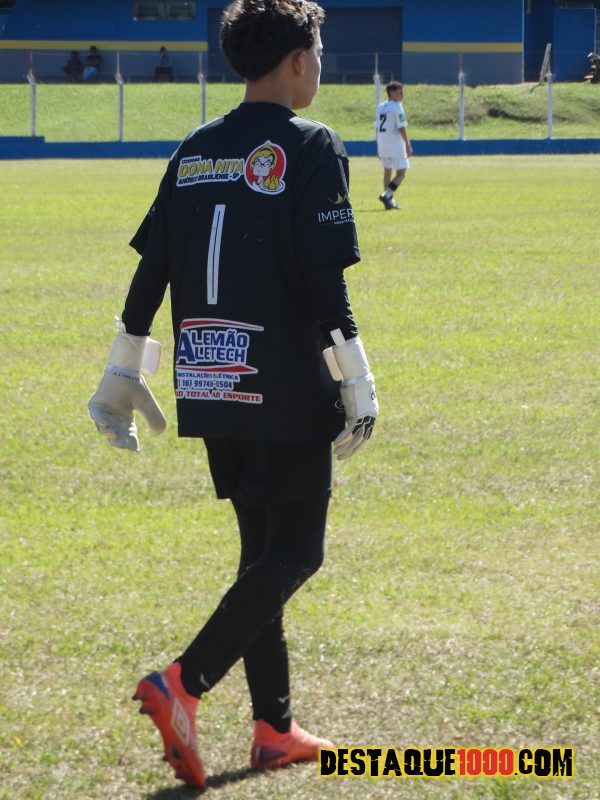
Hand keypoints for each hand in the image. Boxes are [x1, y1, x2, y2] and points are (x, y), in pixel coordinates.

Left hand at [88, 325, 165, 450]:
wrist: (126, 369)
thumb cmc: (136, 386)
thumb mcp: (147, 404)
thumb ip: (154, 418)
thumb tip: (155, 434)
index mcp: (126, 419)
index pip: (128, 436)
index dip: (131, 444)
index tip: (135, 448)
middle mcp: (114, 418)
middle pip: (116, 435)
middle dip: (118, 442)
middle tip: (120, 444)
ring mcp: (103, 412)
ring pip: (103, 428)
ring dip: (107, 433)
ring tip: (112, 434)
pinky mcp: (95, 405)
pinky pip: (95, 415)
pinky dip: (99, 420)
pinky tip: (106, 422)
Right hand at [333, 374, 377, 459]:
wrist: (357, 375)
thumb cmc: (354, 385)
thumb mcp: (355, 402)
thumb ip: (353, 411)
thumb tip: (348, 415)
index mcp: (372, 416)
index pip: (366, 436)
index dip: (357, 445)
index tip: (348, 450)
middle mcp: (370, 419)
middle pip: (362, 441)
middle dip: (351, 451)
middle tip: (341, 457)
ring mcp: (365, 417)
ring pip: (356, 438)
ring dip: (346, 447)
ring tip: (336, 452)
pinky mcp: (357, 414)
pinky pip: (349, 431)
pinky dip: (342, 438)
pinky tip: (335, 442)